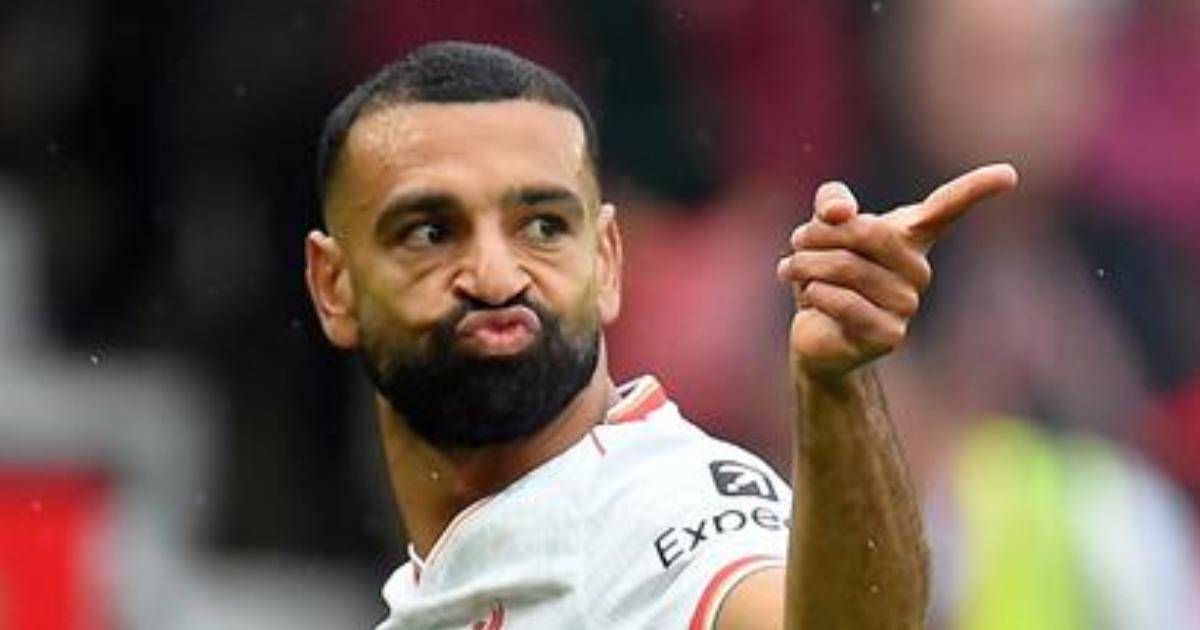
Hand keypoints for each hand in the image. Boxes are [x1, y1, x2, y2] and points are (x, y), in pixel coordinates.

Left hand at [776, 164, 1018, 381]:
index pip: (948, 207)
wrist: (816, 332)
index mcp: (911, 237)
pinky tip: (809, 299)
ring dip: (805, 264)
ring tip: (792, 269)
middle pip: (867, 231)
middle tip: (797, 241)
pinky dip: (814, 294)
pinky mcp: (890, 335)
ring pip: (846, 267)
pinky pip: (843, 301)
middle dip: (818, 233)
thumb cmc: (825, 271)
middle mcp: (919, 269)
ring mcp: (908, 304)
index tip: (1008, 174)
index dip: (975, 189)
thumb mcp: (823, 226)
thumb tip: (839, 212)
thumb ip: (832, 201)